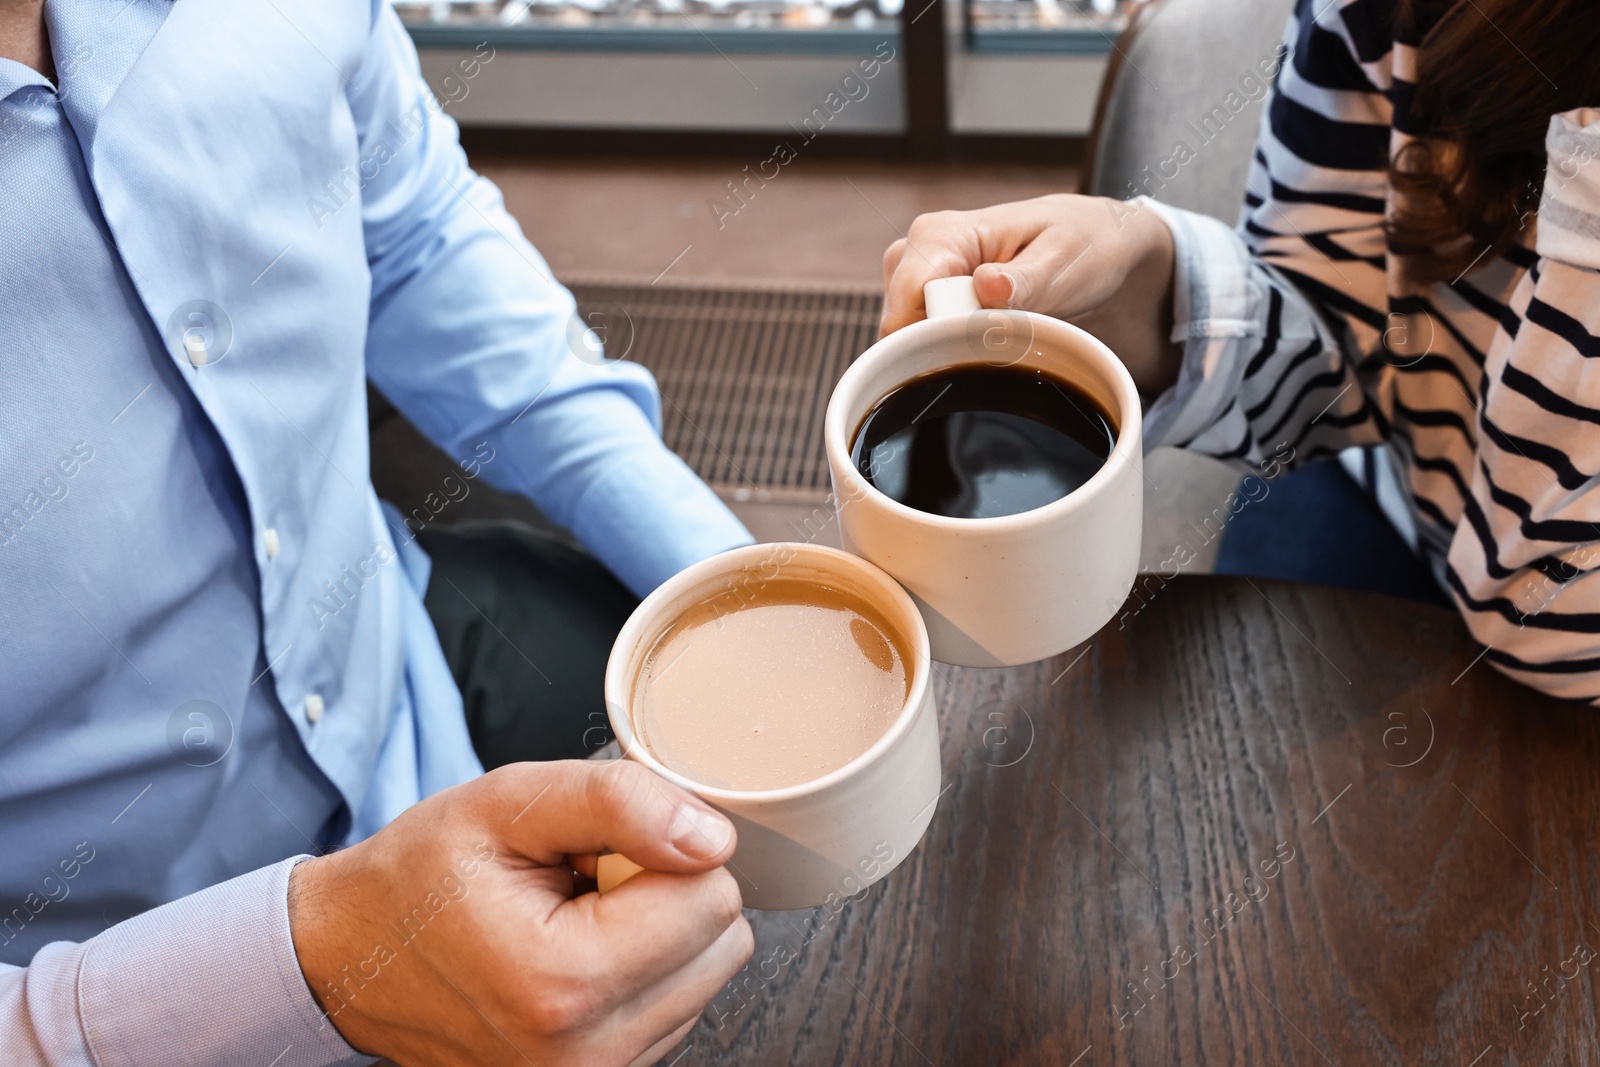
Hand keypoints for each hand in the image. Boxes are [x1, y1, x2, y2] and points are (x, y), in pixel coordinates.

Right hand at [288, 759, 752, 1066]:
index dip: (661, 849)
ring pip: (707, 974)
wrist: (351, 960)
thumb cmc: (422, 877)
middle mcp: (589, 1054)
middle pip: (722, 940)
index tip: (591, 853)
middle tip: (579, 883)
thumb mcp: (509, 804)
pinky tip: (576, 953)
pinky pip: (679, 1006)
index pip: (712, 896)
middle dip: (665, 892)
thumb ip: (619, 803)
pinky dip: (641, 969)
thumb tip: (712, 838)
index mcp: (564, 983)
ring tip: (571, 919)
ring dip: (655, 933)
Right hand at [879, 193, 1181, 393]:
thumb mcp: (1063, 262)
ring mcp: (921, 274)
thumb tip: (987, 286)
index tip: (974, 349)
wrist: (1095, 238)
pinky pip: (920, 335)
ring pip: (906, 334)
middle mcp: (921, 250)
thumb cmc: (1083, 242)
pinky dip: (950, 347)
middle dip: (940, 346)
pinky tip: (986, 339)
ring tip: (1000, 336)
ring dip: (947, 349)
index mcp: (946, 234)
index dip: (934, 335)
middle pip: (898, 322)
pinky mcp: (929, 295)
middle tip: (997, 343)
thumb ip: (1023, 280)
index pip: (907, 297)